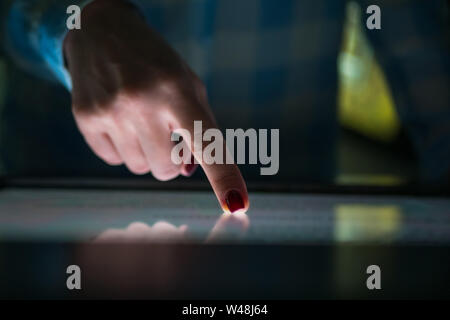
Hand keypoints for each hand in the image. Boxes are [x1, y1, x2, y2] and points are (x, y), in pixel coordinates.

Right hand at [64, 0, 247, 211]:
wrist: (103, 32)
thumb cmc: (157, 65)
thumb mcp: (188, 84)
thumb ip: (198, 128)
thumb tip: (189, 171)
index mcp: (178, 91)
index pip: (206, 143)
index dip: (224, 177)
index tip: (237, 204)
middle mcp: (143, 103)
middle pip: (167, 170)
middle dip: (171, 159)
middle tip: (165, 130)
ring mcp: (111, 112)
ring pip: (140, 168)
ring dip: (147, 152)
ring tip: (141, 120)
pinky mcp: (86, 119)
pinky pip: (113, 160)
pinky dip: (122, 147)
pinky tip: (119, 119)